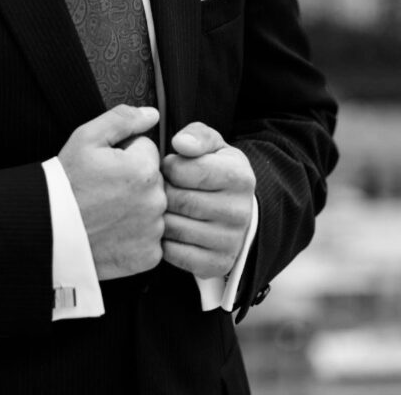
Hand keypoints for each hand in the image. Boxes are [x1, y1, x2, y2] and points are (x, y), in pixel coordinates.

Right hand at [58, 105, 165, 280]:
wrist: (49, 231)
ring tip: (106, 211)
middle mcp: (155, 201)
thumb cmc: (66, 184)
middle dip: (133, 181)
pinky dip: (135, 236)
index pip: (147, 149)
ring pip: (152, 208)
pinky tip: (113, 231)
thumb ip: (123, 119)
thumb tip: (152, 114)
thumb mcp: (86, 138)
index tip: (106, 167)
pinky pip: (150, 238)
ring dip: (136, 208)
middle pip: (153, 180)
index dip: (125, 154)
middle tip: (104, 190)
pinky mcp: (149, 257)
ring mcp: (153, 232)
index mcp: (144, 169)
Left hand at [161, 121, 254, 278]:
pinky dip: (165, 240)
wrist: (240, 210)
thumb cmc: (217, 171)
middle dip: (162, 191)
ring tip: (166, 206)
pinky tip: (170, 228)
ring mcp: (230, 241)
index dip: (169, 166)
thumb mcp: (213, 146)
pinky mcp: (217, 264)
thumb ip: (196, 136)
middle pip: (177, 200)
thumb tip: (180, 143)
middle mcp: (239, 212)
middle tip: (164, 188)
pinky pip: (174, 253)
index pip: (183, 170)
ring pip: (173, 228)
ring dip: (161, 216)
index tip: (171, 167)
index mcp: (239, 177)